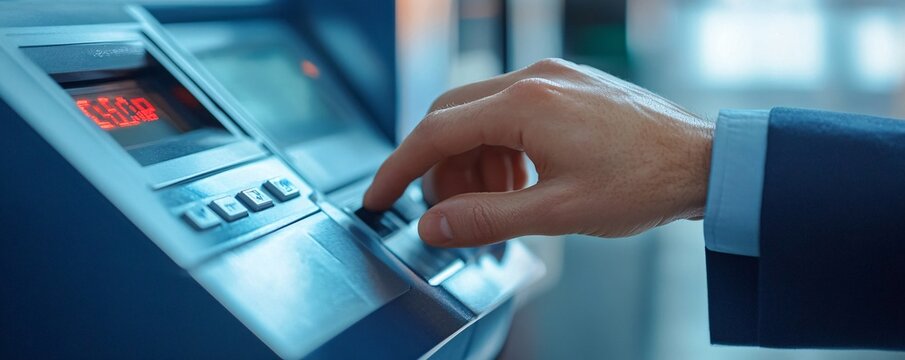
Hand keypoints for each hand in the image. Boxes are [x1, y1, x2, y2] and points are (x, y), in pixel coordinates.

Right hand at [363, 58, 712, 246]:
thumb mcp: (557, 212)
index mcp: (525, 103)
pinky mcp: (566, 85)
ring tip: (496, 204)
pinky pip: (510, 112)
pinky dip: (500, 149)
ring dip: (473, 162)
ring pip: (480, 115)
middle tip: (445, 211)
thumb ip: (486, 219)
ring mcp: (552, 77)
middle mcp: (533, 77)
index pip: (436, 133)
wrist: (706, 162)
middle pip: (452, 118)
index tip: (377, 199)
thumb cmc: (643, 183)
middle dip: (439, 168)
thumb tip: (432, 226)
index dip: (398, 169)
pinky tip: (519, 183)